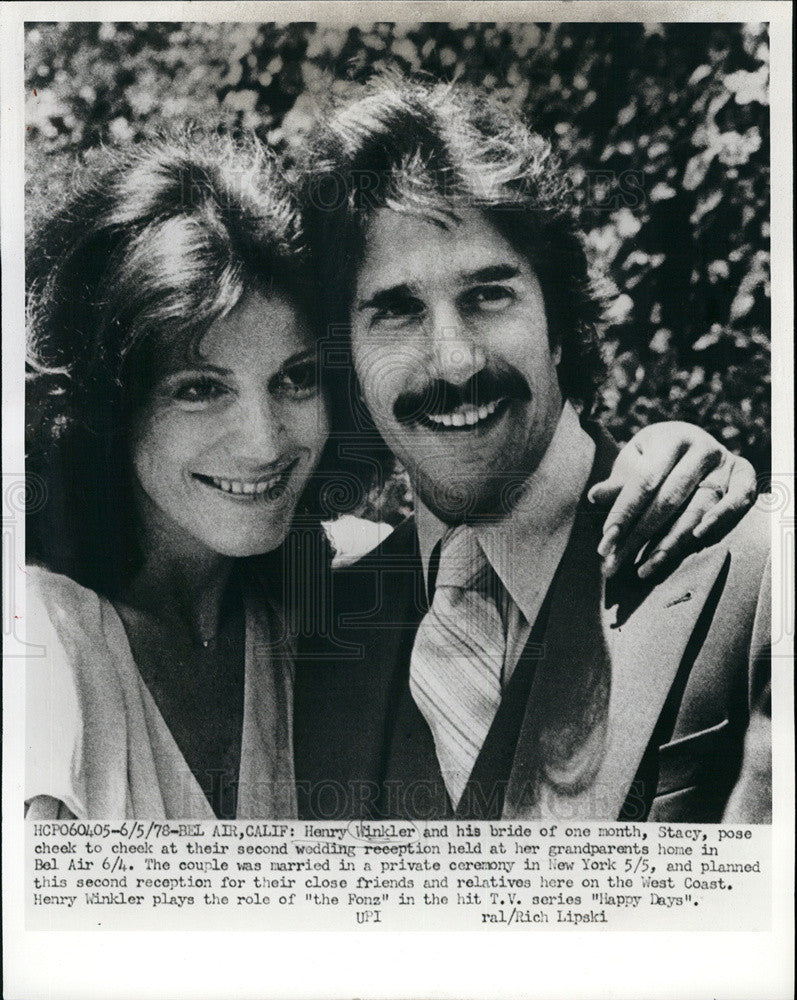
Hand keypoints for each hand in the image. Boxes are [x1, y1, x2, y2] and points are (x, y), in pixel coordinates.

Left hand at [588, 421, 757, 578]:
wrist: (693, 441)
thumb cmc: (656, 456)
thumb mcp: (635, 460)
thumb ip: (620, 481)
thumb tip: (595, 496)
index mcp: (670, 439)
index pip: (644, 481)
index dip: (623, 514)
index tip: (605, 543)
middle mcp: (701, 449)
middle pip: (669, 500)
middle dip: (639, 536)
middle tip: (615, 564)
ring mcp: (725, 462)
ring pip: (699, 508)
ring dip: (671, 542)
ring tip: (645, 568)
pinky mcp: (744, 475)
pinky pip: (740, 500)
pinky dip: (721, 517)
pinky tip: (697, 538)